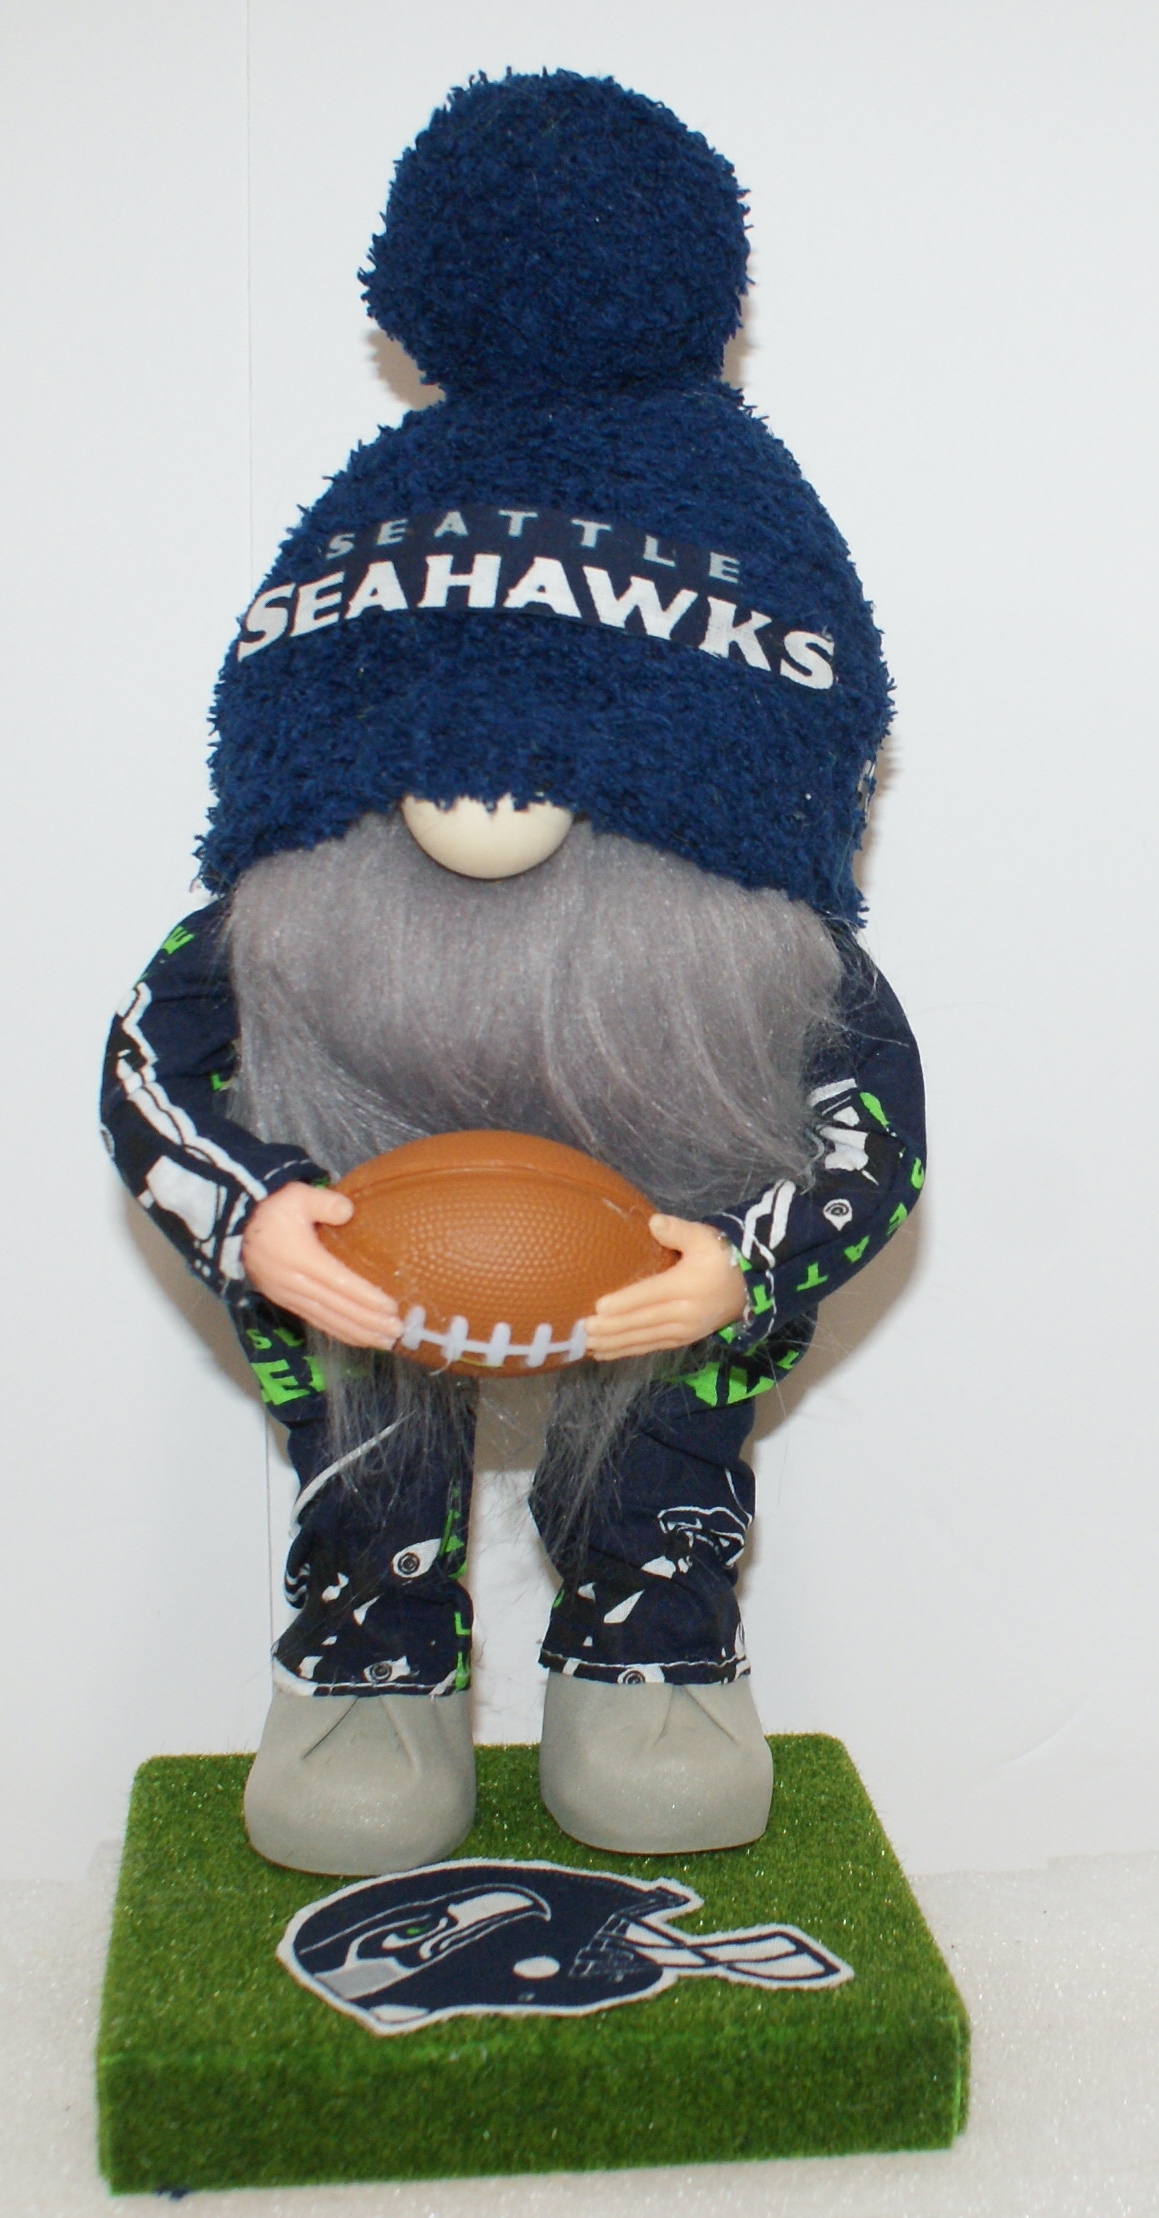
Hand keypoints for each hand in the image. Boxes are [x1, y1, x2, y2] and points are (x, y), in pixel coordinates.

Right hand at [241, 1182, 401, 1348]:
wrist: (234, 1226)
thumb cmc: (270, 1210)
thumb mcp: (295, 1196)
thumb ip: (323, 1201)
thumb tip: (348, 1211)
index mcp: (301, 1258)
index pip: (339, 1283)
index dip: (366, 1298)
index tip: (390, 1308)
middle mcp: (295, 1284)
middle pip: (337, 1308)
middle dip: (368, 1322)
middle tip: (397, 1332)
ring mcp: (289, 1296)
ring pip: (328, 1320)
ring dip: (357, 1333)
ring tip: (385, 1341)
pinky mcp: (285, 1302)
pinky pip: (316, 1321)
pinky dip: (339, 1332)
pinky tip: (358, 1338)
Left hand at [582, 1214, 746, 1361]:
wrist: (749, 1287)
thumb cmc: (721, 1258)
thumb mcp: (705, 1238)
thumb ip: (679, 1230)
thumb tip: (654, 1222)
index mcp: (686, 1285)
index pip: (651, 1295)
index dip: (625, 1302)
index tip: (599, 1308)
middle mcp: (683, 1312)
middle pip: (643, 1321)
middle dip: (612, 1327)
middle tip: (584, 1331)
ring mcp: (683, 1330)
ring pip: (644, 1338)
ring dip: (616, 1343)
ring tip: (588, 1346)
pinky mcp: (682, 1340)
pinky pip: (652, 1347)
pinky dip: (628, 1350)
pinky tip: (606, 1353)